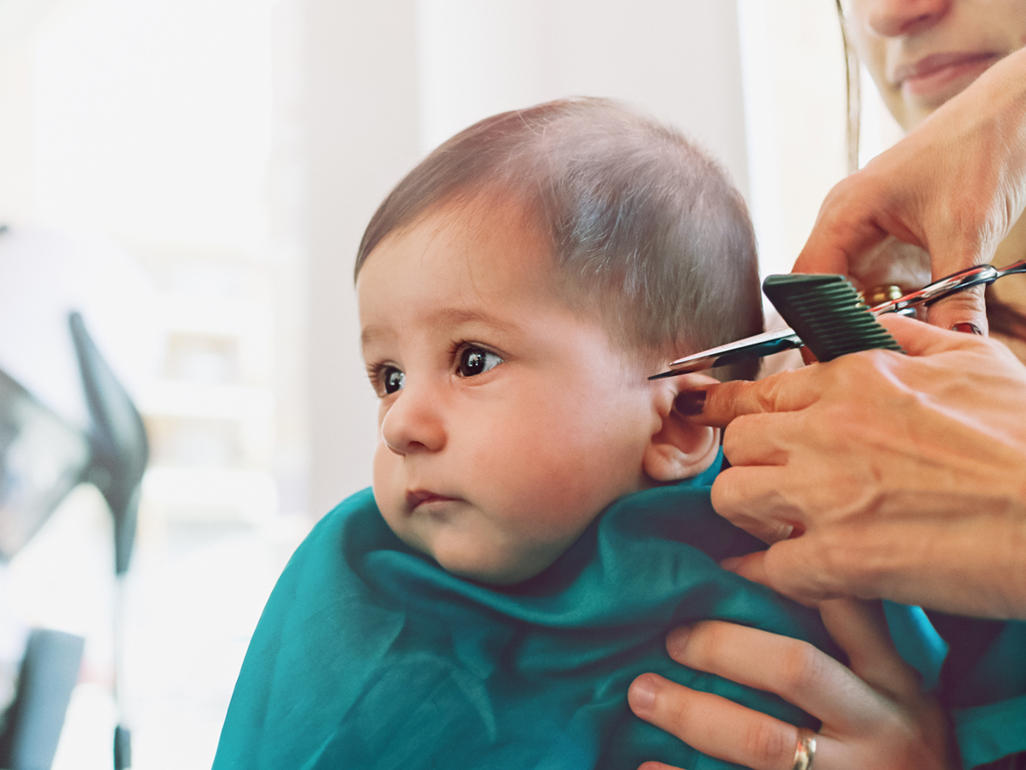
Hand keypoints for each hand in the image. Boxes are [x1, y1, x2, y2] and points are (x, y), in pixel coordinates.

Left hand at [628, 600, 953, 769]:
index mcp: (894, 684)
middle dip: (721, 646)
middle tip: (670, 637)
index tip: (721, 567)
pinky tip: (647, 764)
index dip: (778, 578)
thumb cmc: (903, 755)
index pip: (844, 609)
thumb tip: (761, 579)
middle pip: (793, 667)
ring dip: (691, 713)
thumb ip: (854, 651)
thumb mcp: (902, 699)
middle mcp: (877, 728)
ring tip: (642, 693)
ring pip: (762, 740)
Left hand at [693, 314, 1025, 618]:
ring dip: (749, 515)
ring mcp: (828, 495)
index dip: (727, 408)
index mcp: (855, 381)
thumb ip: (910, 341)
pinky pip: (767, 567)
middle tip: (772, 483)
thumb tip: (875, 328)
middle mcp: (828, 430)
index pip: (757, 390)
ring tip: (781, 525)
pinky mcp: (840, 559)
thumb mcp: (975, 363)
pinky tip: (787, 576)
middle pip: (734, 443)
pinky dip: (770, 575)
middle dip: (747, 464)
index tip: (706, 415)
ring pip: (731, 498)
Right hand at [794, 46, 1025, 331]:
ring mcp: (868, 231)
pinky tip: (915, 325)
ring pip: (853, 292)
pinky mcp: (893, 239)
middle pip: (824, 292)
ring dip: (872, 319)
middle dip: (843, 326)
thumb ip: (956, 296)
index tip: (832, 358)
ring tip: (893, 348)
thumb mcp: (968, 231)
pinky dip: (895, 307)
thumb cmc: (982, 147)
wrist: (1016, 108)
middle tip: (866, 362)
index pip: (806, 280)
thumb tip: (957, 344)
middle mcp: (846, 222)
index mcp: (845, 211)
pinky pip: (881, 284)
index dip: (813, 322)